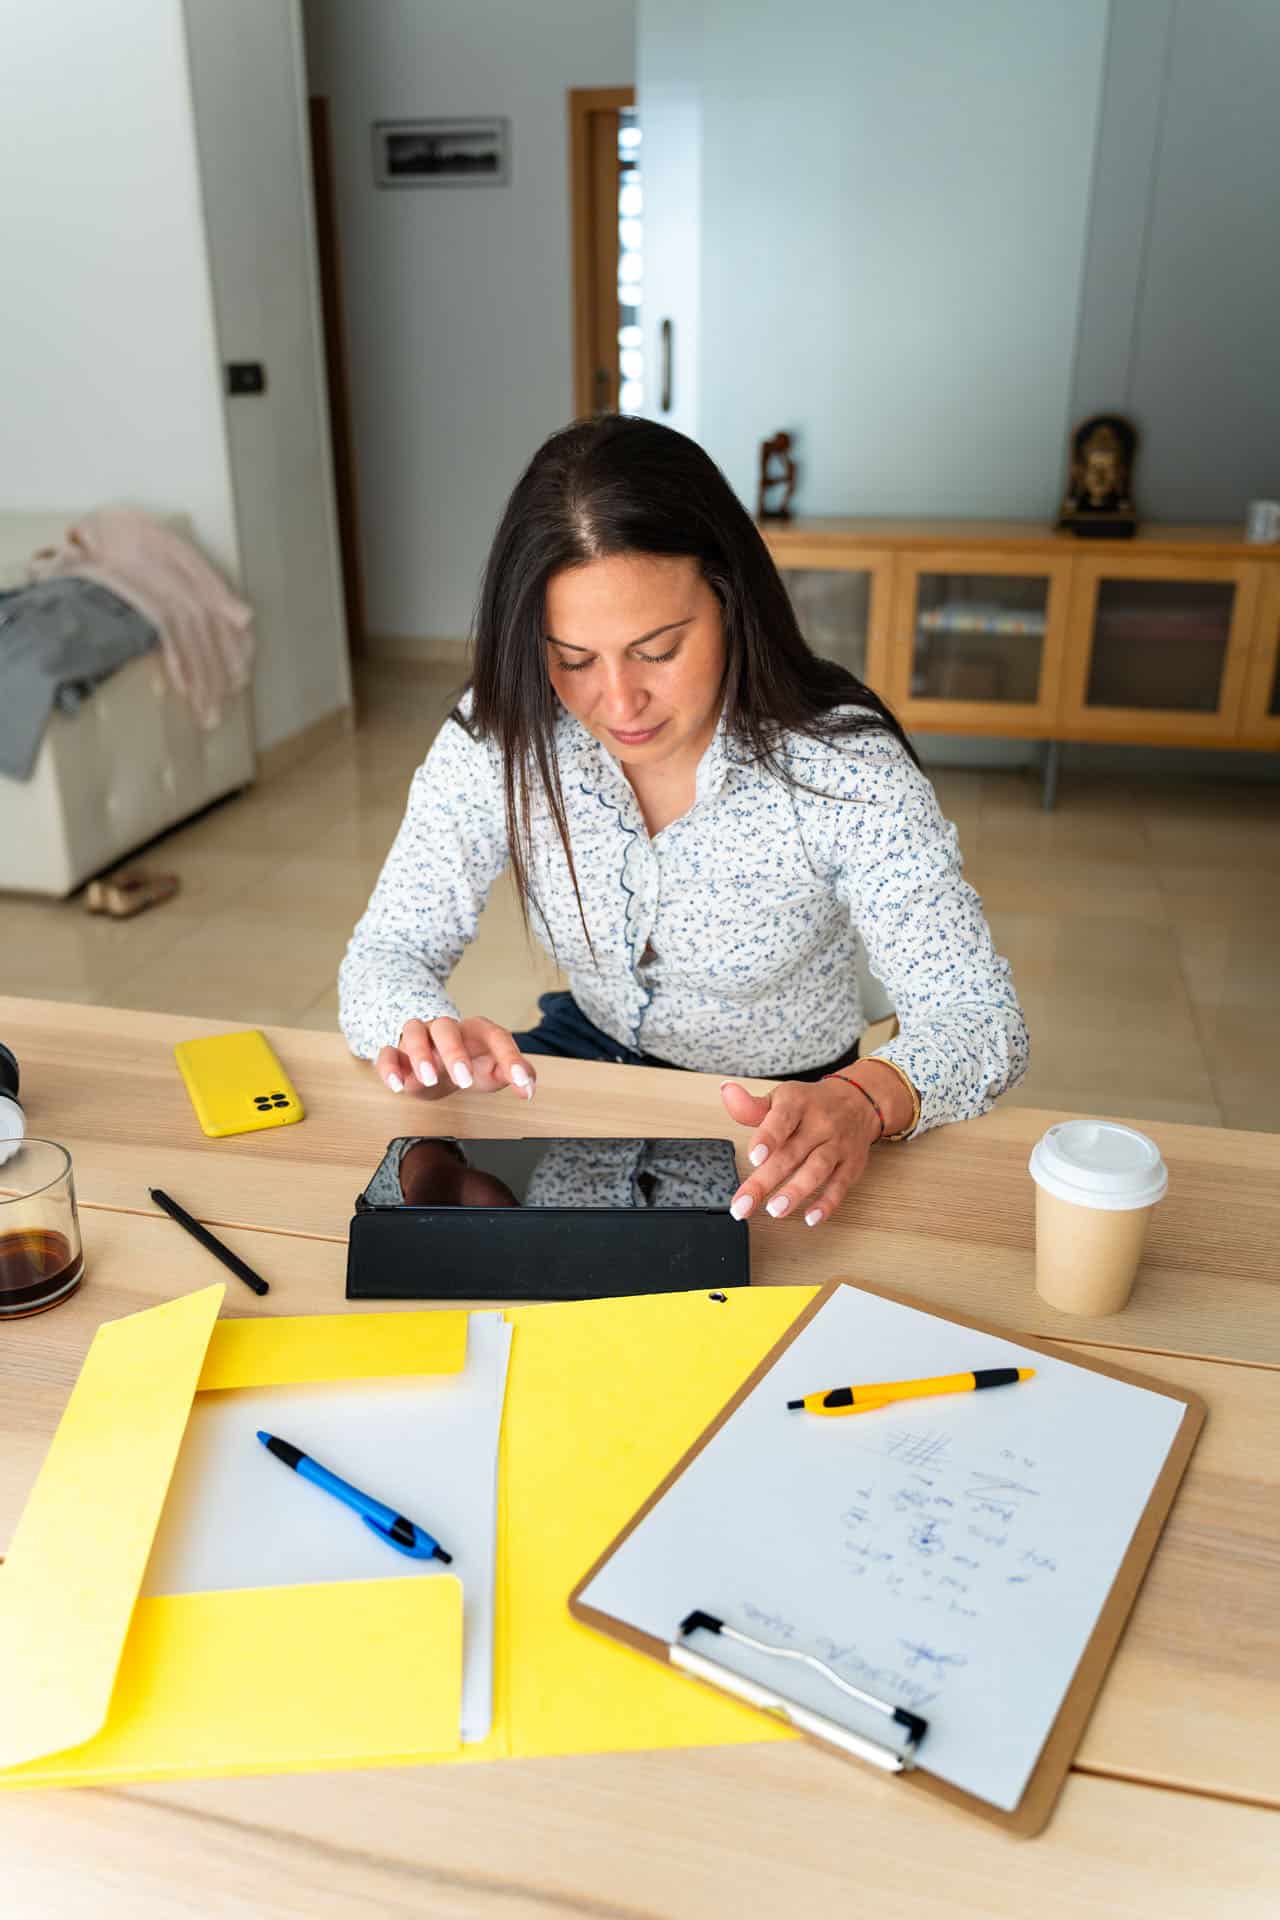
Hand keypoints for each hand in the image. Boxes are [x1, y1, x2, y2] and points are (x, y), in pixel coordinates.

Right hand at [375, 1016, 534, 1101]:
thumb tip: (527, 1088)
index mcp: (477, 1031)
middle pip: (446, 1028)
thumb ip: (514, 1075)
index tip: (520, 1083)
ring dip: (419, 1054)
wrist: (437, 1068)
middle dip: (454, 1052)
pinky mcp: (397, 1054)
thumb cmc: (470, 1065)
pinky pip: (387, 1053)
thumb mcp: (494, 1070)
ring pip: (414, 1032)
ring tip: (428, 1079)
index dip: (510, 1058)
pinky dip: (389, 1067)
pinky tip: (398, 1086)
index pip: (496, 1036)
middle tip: (463, 1080)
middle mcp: (446, 1029)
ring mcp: (420, 1038)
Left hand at [719, 1076, 880, 1226]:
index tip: (754, 1157)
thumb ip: (752, 1105)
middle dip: (766, 1181)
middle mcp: (820, 1123)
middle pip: (791, 1153)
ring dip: (796, 1192)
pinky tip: (811, 1217)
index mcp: (797, 1103)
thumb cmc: (811, 1105)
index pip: (781, 1120)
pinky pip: (840, 1185)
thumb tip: (728, 1092)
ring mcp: (837, 1144)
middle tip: (744, 1204)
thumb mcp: (781, 1098)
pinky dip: (827, 1203)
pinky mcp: (851, 1164)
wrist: (857, 1102)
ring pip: (817, 1169)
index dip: (767, 1138)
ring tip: (775, 1210)